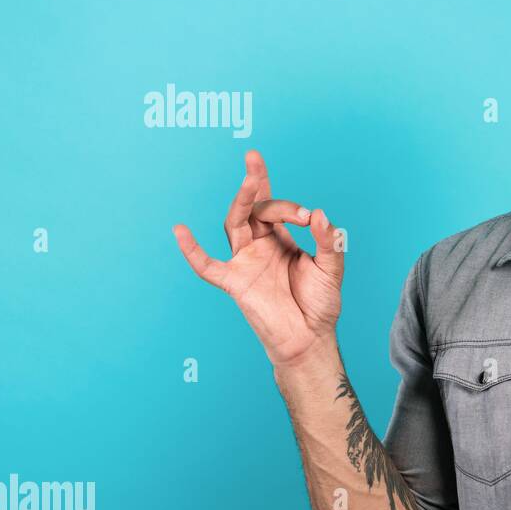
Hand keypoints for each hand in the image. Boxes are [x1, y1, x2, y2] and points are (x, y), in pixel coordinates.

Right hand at [172, 150, 343, 367]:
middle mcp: (260, 246)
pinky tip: (180, 231)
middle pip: (253, 209)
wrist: (310, 338)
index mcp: (281, 239)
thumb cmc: (320, 303)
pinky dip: (192, 251)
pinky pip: (207, 266)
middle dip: (261, 190)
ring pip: (234, 224)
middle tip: (265, 171)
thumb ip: (327, 242)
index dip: (288, 204)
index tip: (309, 216)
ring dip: (241, 202)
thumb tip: (319, 214)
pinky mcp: (235, 283)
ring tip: (249, 179)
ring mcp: (245, 262)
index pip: (275, 208)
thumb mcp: (331, 268)